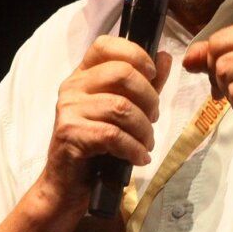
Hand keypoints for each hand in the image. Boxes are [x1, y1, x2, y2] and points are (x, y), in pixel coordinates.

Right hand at [42, 36, 172, 203]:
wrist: (67, 185)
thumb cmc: (96, 147)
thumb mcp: (122, 111)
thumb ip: (144, 84)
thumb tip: (165, 57)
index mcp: (83, 75)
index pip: (106, 45)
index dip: (135, 54)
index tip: (152, 76)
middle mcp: (72, 87)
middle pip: (121, 73)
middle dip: (149, 98)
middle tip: (153, 119)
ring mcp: (68, 109)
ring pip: (121, 107)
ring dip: (144, 129)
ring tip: (146, 144)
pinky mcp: (70, 134)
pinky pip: (112, 134)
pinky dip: (134, 148)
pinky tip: (139, 158)